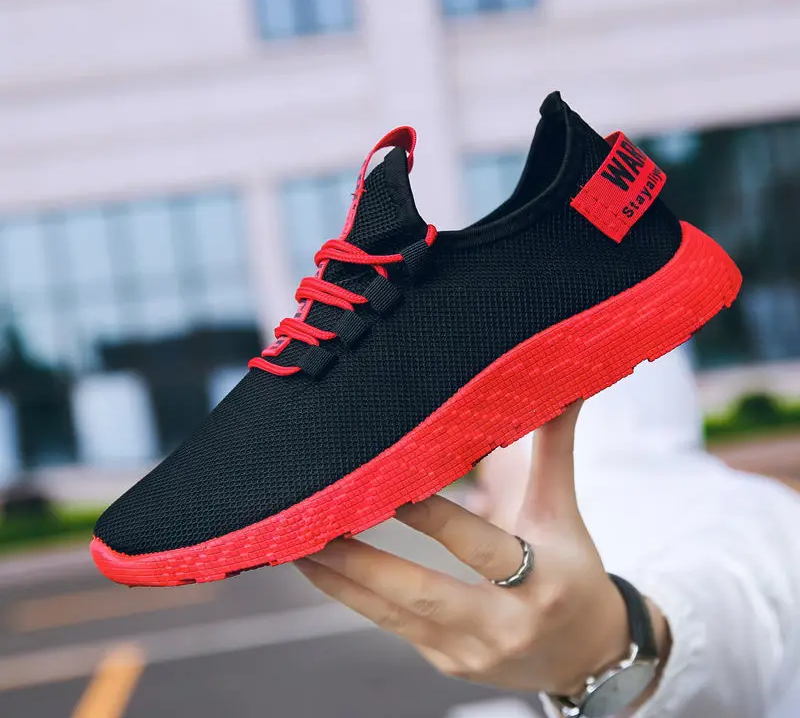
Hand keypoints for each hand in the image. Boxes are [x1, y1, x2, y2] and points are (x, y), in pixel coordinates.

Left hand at [295, 403, 667, 697]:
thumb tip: (566, 386)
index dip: (432, 518)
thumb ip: (554, 448)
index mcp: (541, 580)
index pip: (478, 546)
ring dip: (341, 581)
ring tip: (296, 549)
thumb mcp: (563, 510)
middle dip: (362, 562)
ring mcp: (469, 652)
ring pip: (394, 615)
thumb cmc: (573, 572)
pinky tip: (321, 570)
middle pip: (422, 593)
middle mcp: (503, 624)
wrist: (588, 657)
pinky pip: (392, 626)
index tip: (387, 488)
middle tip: (314, 529)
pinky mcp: (446, 663)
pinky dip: (354, 597)